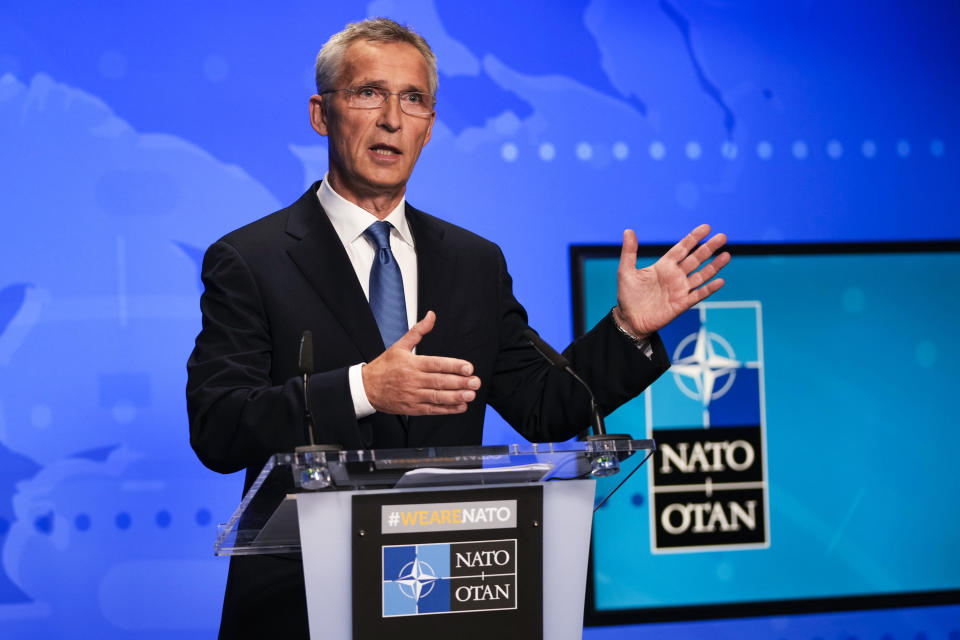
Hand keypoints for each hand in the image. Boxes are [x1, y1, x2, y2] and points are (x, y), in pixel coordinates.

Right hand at [361, 311, 480, 414]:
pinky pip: (432, 410)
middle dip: (460, 382)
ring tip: (471, 395)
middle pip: (440, 381)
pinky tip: (460, 406)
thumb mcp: (399, 345)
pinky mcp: (411, 408)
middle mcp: (413, 380)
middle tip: (476, 382)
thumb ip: (418, 331)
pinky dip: (447, 409)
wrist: (366, 388)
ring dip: (456, 397)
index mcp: (412, 363)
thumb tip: (432, 315)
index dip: (454, 366)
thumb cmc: (384, 366)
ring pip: (437, 397)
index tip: (469, 368)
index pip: (436, 364)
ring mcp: (412, 395)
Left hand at [615, 224, 729, 337]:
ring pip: (701, 275)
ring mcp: (680, 289)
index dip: (694, 238)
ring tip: (727, 255)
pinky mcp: (682, 304)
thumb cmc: (627, 296)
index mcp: (664, 266)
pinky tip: (720, 281)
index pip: (682, 248)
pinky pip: (698, 295)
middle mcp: (675, 276)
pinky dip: (709, 289)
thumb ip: (629, 252)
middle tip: (723, 236)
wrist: (629, 320)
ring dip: (714, 266)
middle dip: (709, 248)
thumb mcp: (626, 271)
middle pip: (696, 259)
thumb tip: (628, 231)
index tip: (707, 227)